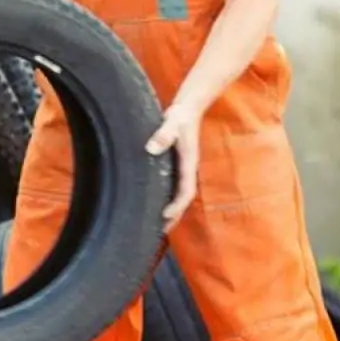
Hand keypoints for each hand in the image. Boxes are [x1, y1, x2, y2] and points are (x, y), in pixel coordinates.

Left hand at [145, 103, 201, 229]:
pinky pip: (173, 187)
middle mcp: (187, 169)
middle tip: (159, 233)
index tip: (164, 215)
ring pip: (179, 195)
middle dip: (174, 217)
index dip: (176, 205)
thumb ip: (163, 134)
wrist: (188, 107)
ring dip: (171, 212)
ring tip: (157, 227)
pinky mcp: (176, 166)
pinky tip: (155, 205)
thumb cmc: (180, 115)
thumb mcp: (172, 122)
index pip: (186, 190)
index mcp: (188, 163)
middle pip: (183, 200)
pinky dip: (167, 199)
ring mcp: (182, 169)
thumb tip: (151, 148)